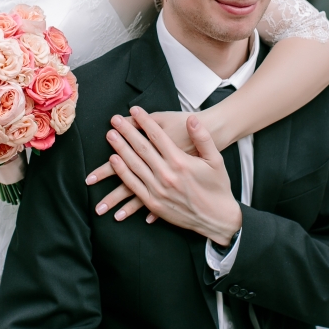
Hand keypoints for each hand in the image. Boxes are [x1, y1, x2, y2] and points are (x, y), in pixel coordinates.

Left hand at [101, 110, 241, 244]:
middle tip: (114, 121)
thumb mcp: (216, 159)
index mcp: (181, 162)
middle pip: (142, 149)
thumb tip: (192, 120)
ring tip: (110, 136)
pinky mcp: (154, 204)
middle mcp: (167, 175)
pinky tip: (113, 162)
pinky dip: (122, 173)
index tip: (134, 110)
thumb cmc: (217, 186)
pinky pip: (134, 185)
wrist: (217, 218)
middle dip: (126, 133)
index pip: (157, 137)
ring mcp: (158, 190)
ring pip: (134, 166)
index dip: (144, 121)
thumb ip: (202, 138)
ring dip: (120, 149)